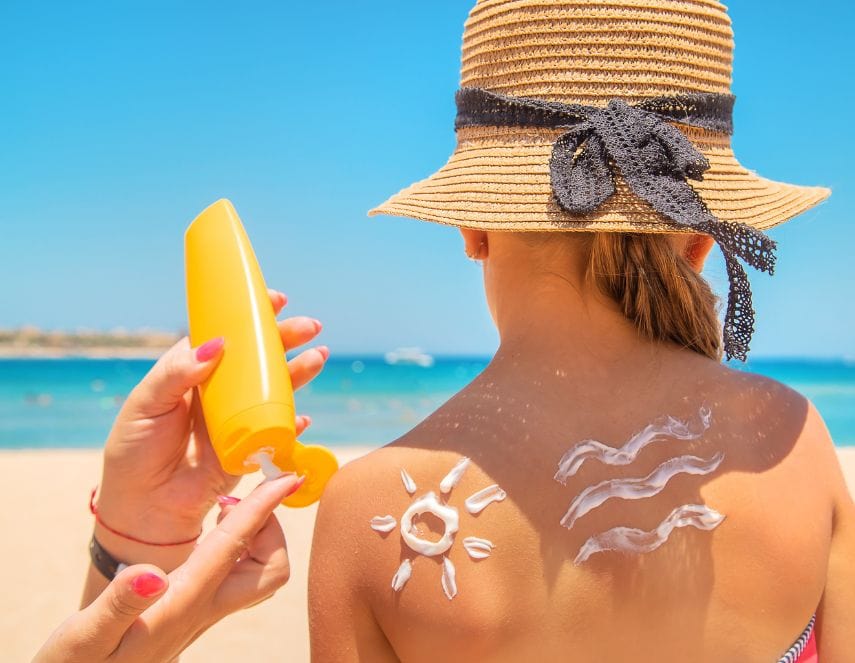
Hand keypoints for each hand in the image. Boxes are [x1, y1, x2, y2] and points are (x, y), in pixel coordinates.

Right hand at [35, 474, 299, 662]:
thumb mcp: (84, 638)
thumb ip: (118, 606)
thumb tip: (151, 576)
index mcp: (182, 605)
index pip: (233, 547)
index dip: (262, 509)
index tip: (286, 478)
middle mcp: (204, 609)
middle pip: (271, 570)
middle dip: (271, 528)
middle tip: (234, 501)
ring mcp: (204, 613)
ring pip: (260, 574)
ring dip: (258, 536)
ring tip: (222, 511)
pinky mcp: (196, 611)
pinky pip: (240, 574)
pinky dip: (241, 545)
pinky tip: (212, 531)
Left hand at [93, 291, 326, 569]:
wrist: (142, 509)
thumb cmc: (135, 451)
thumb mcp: (146, 404)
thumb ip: (177, 373)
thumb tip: (217, 345)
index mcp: (191, 372)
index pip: (225, 335)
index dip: (249, 317)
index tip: (272, 300)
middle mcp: (218, 392)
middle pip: (257, 359)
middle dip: (284, 340)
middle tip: (309, 327)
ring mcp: (236, 419)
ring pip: (274, 389)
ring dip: (298, 373)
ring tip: (318, 357)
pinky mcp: (249, 449)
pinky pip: (279, 431)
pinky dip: (294, 424)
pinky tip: (304, 416)